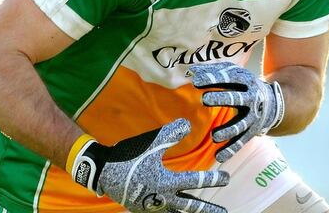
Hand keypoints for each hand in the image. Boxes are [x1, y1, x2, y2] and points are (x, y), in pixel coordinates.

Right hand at [68, 118, 228, 212]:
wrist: (101, 171)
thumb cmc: (127, 157)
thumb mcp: (149, 143)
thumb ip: (169, 134)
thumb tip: (188, 124)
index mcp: (166, 182)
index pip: (195, 181)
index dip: (213, 179)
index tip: (226, 178)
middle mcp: (162, 197)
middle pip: (190, 206)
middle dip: (208, 209)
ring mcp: (152, 206)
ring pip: (176, 212)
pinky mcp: (142, 208)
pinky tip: (174, 212)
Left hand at [188, 62, 284, 162]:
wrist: (272, 103)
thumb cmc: (243, 85)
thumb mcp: (233, 73)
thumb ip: (212, 71)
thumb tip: (190, 72)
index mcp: (246, 80)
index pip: (229, 78)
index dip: (212, 78)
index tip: (196, 81)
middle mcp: (252, 98)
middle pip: (236, 99)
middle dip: (221, 99)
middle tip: (204, 100)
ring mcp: (252, 117)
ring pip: (240, 125)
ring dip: (227, 130)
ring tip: (214, 136)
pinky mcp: (251, 132)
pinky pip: (240, 142)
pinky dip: (230, 150)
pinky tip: (218, 157)